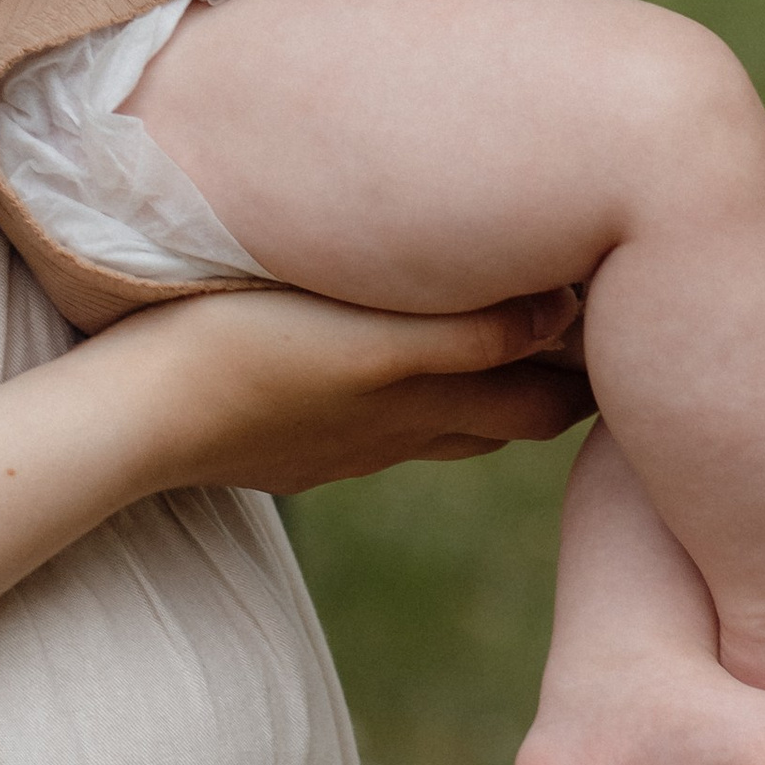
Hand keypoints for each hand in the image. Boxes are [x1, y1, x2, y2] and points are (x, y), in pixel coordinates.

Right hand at [102, 281, 592, 496]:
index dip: (599, 378)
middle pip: (508, 417)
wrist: (131, 417)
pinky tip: (380, 365)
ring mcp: (344, 448)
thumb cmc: (247, 356)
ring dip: (480, 387)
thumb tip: (568, 316)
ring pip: (442, 423)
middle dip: (554, 382)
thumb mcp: (370, 339)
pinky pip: (373, 425)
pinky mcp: (291, 445)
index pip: (550, 405)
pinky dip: (407, 398)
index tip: (633, 331)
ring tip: (503, 333)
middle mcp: (401, 437)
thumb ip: (470, 335)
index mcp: (431, 407)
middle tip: (588, 325)